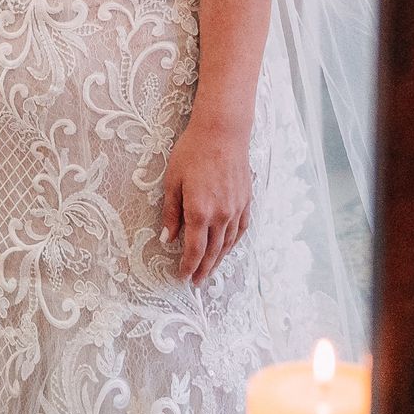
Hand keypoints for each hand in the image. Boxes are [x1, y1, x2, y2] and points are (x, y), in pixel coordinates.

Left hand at [160, 114, 252, 287]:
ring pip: (228, 244)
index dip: (188, 266)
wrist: (222, 132)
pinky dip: (233, 243)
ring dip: (219, 260)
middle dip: (203, 269)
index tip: (182, 276)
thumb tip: (168, 238)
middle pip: (212, 252)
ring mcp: (236, 209)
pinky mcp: (245, 201)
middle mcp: (221, 215)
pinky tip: (228, 247)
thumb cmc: (193, 152)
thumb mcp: (173, 181)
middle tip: (196, 281)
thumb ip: (171, 212)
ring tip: (210, 270)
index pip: (194, 249)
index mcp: (199, 212)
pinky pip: (241, 229)